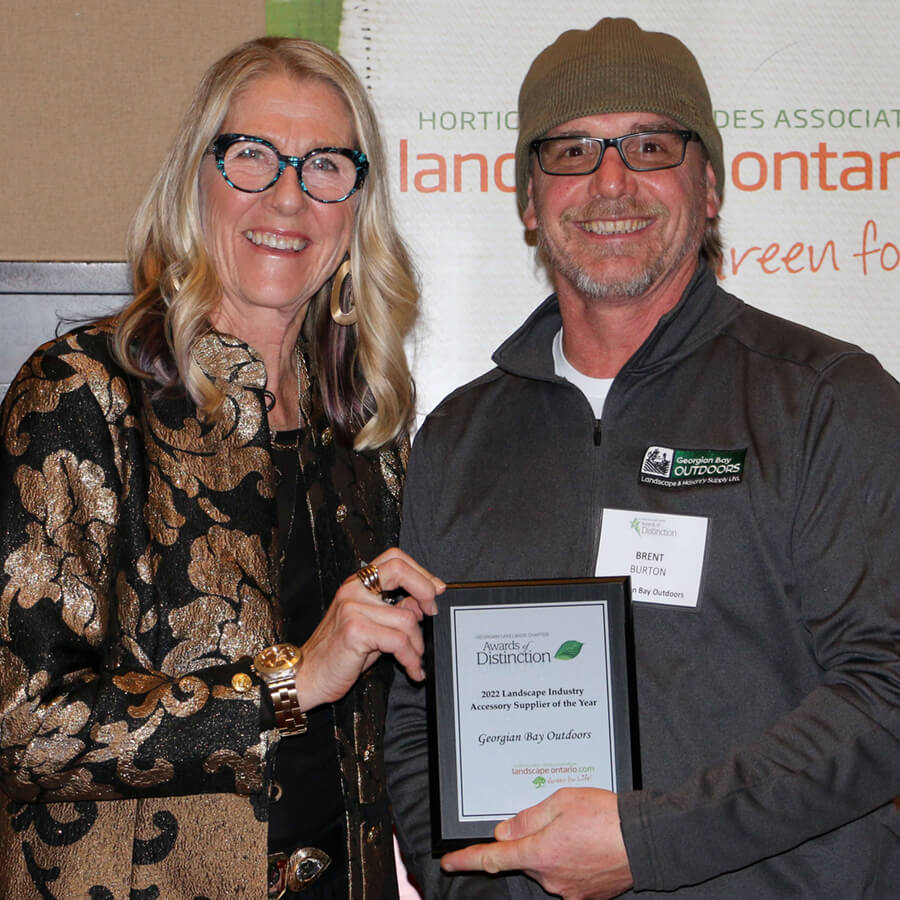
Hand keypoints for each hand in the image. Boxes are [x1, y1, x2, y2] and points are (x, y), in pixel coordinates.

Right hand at [294, 548, 443, 709]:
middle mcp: (353, 589)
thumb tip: (423, 604)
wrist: (307, 676)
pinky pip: (399, 641)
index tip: (436, 590)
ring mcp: (352, 608)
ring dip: (418, 644)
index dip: (421, 571)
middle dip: (425, 590)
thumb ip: (395, 611)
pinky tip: (412, 668)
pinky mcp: (355, 630)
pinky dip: (411, 658)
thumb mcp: (371, 626)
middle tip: (433, 613)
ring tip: (415, 659)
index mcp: (358, 584)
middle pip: (399, 569)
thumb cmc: (339, 653)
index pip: (394, 558)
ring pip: (406, 618)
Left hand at [441, 788, 632, 899]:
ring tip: (582, 828)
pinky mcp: (586, 895)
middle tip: (559, 818)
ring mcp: (569, 890)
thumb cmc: (606, 816)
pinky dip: (571, 859)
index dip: (466, 860)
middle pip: (525, 857)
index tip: (448, 863)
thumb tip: (505, 832)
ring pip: (547, 865)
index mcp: (539, 852)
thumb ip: (528, 817)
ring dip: (554, 848)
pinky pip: (567, 875)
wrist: (646, 840)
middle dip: (533, 839)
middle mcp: (550, 877)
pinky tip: (589, 844)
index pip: (492, 859)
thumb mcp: (561, 801)